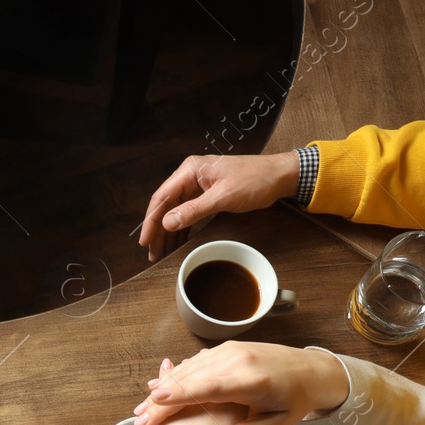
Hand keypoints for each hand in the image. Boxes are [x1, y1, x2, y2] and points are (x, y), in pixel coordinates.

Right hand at [134, 343, 349, 424]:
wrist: (311, 369)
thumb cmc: (294, 401)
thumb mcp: (279, 423)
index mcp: (253, 381)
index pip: (210, 387)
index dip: (181, 394)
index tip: (156, 401)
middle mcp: (239, 360)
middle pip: (191, 379)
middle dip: (161, 399)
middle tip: (138, 418)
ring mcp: (231, 351)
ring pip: (188, 369)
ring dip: (164, 387)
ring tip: (143, 407)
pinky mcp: (227, 348)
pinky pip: (196, 362)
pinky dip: (176, 375)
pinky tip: (160, 386)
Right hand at [138, 152, 299, 261]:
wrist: (279, 175)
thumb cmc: (255, 180)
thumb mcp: (223, 197)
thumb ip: (193, 210)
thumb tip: (167, 223)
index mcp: (190, 171)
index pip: (162, 197)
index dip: (151, 221)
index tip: (145, 241)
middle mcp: (190, 176)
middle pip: (166, 206)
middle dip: (158, 230)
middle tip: (152, 253)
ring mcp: (198, 185)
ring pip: (176, 211)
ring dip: (168, 232)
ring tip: (161, 253)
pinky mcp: (207, 194)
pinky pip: (188, 212)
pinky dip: (182, 228)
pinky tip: (177, 242)